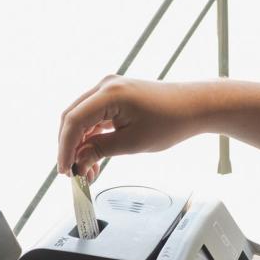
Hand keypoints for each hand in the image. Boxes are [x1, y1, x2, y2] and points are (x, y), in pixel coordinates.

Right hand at [57, 76, 203, 182]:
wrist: (194, 106)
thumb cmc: (172, 120)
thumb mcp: (133, 142)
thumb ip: (100, 150)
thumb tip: (78, 161)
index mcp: (109, 93)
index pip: (74, 121)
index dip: (65, 148)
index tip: (65, 170)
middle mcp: (105, 86)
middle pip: (72, 118)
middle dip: (70, 147)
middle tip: (72, 173)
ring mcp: (110, 89)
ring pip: (81, 119)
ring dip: (81, 145)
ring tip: (87, 171)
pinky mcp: (115, 96)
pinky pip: (94, 117)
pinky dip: (91, 137)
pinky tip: (94, 158)